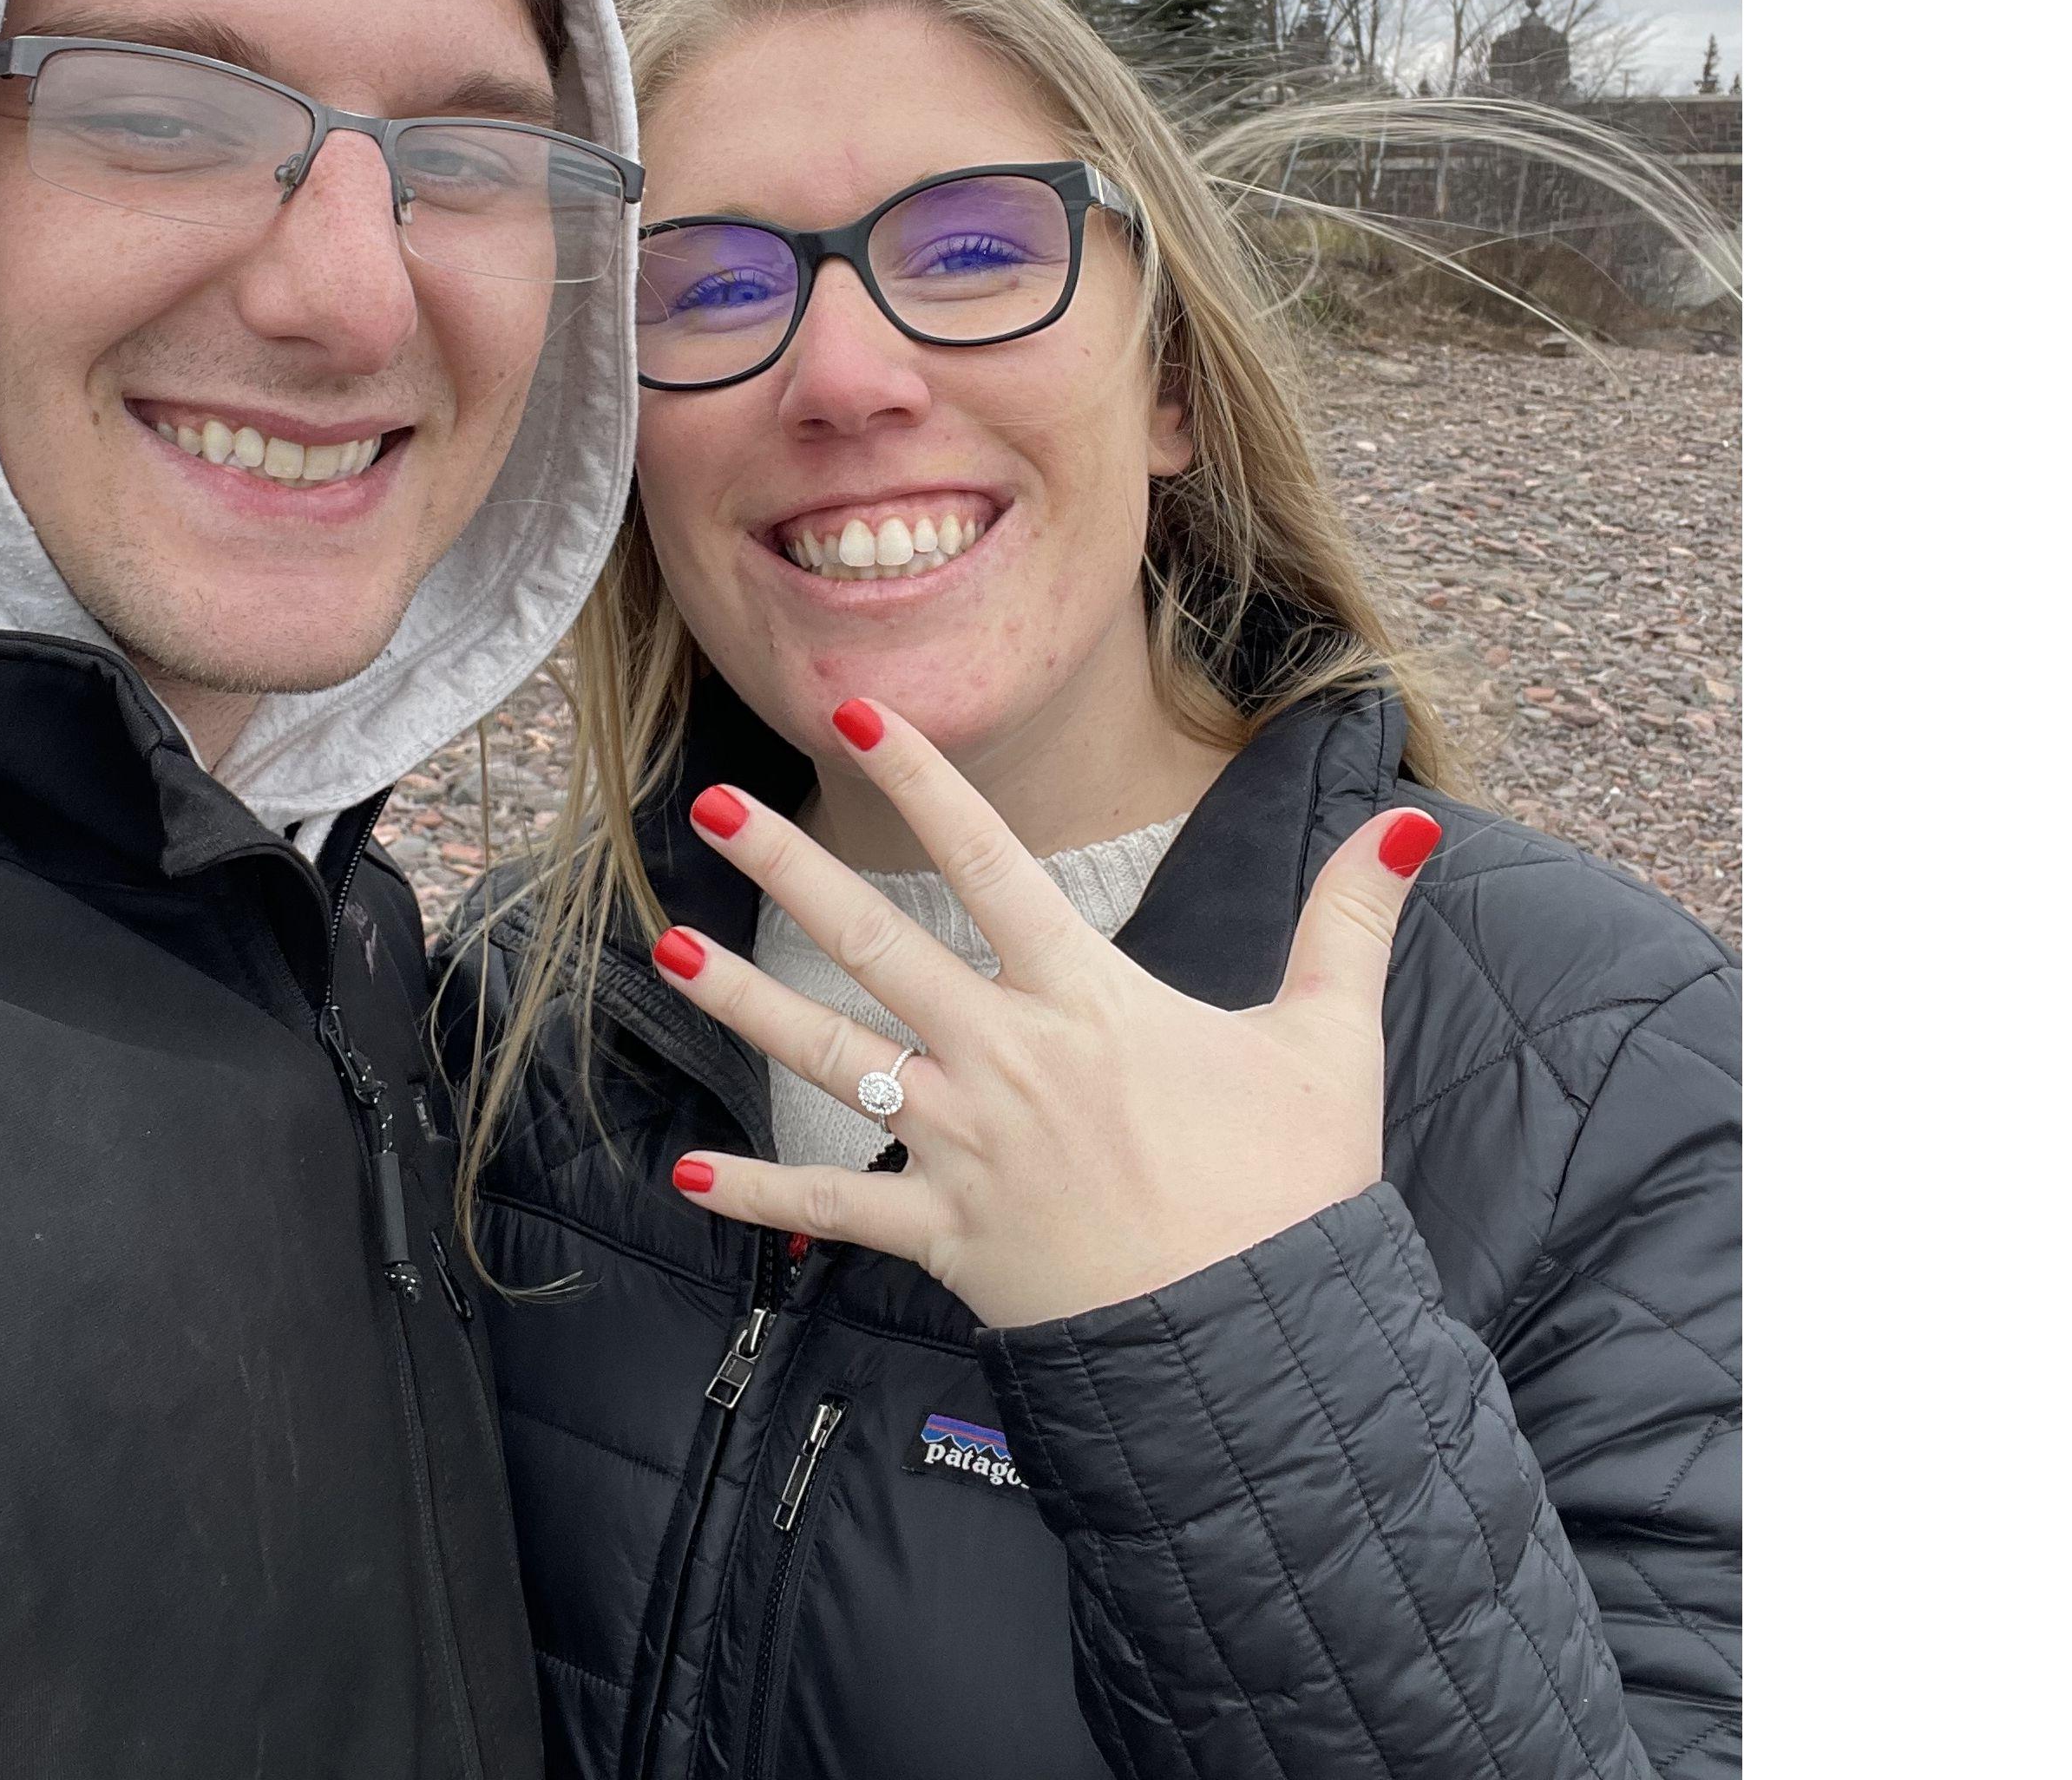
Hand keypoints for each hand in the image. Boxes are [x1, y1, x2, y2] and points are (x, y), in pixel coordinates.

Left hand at [650, 698, 1439, 1330]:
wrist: (1267, 1353)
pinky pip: (836, 1214)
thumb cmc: (1291, 1196)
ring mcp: (966, 1148)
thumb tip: (1406, 825)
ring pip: (828, 1060)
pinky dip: (762, 1199)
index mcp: (1088, 1001)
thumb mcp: (1328, 1043)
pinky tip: (685, 1175)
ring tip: (665, 949)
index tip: (857, 716)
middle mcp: (1008, 1059)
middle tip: (714, 802)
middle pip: (876, 942)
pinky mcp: (947, 1238)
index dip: (922, 781)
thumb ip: (1347, 924)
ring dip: (742, 1003)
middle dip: (789, 867)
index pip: (989, 862)